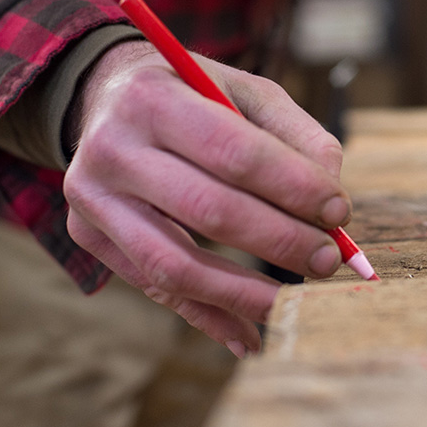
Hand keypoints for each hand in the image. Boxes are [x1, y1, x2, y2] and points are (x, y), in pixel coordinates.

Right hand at [62, 40, 350, 356]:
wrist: (107, 96)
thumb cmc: (193, 94)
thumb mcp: (245, 91)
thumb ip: (297, 136)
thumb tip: (333, 204)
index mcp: (153, 98)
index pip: (234, 152)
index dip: (293, 187)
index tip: (338, 212)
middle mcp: (112, 149)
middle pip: (207, 211)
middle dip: (279, 241)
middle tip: (327, 260)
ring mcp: (93, 199)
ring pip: (173, 265)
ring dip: (244, 294)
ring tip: (293, 302)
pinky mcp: (88, 237)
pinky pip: (155, 288)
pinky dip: (207, 316)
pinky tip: (248, 335)